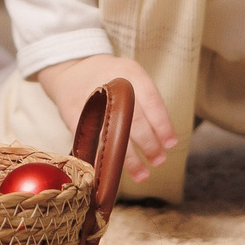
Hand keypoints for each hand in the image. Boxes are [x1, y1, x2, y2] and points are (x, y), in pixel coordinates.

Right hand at [33, 55, 176, 180]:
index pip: (151, 102)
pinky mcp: (74, 115)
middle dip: (149, 145)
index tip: (171, 144)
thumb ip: (147, 102)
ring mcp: (90, 102)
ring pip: (113, 135)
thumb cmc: (111, 77)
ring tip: (142, 175)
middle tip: (159, 161)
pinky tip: (114, 170)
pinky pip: (92, 141)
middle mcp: (110, 86)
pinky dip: (104, 158)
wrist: (73, 70)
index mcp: (129, 74)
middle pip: (133, 121)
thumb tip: (164, 138)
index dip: (162, 126)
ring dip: (129, 159)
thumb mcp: (132, 76)